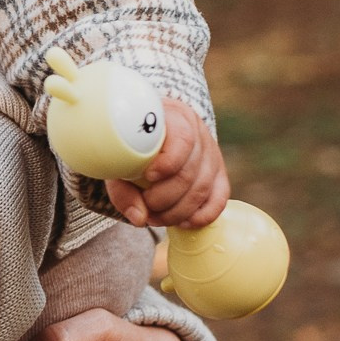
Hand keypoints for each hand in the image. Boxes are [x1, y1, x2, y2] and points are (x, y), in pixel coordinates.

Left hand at [106, 99, 227, 230]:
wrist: (151, 134)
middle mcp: (199, 135)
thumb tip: (139, 218)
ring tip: (154, 217)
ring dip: (176, 212)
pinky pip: (218, 201)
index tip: (149, 176)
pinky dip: (200, 216)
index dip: (168, 163)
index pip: (183, 140)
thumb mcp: (121, 158)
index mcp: (175, 118)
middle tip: (145, 206)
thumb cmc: (133, 144)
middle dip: (164, 198)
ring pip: (202, 189)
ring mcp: (212, 156)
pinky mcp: (219, 176)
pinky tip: (182, 222)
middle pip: (190, 172)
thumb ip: (123, 187)